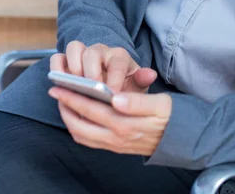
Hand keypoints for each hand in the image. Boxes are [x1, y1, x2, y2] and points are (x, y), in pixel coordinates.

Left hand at [48, 87, 171, 155]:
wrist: (179, 138)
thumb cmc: (169, 115)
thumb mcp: (160, 104)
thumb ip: (138, 101)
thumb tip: (115, 98)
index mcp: (125, 124)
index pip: (92, 109)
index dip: (73, 97)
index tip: (60, 86)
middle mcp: (116, 137)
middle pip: (81, 123)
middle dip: (65, 106)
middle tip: (55, 91)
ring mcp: (114, 144)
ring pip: (82, 134)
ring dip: (69, 118)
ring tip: (63, 102)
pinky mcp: (115, 147)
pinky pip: (89, 141)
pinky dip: (78, 128)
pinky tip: (76, 117)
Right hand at [50, 41, 156, 93]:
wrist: (112, 88)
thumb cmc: (124, 88)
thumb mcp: (137, 87)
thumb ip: (142, 81)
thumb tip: (150, 74)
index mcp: (119, 56)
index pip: (117, 61)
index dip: (114, 77)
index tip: (112, 94)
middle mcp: (100, 51)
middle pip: (93, 51)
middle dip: (91, 72)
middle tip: (91, 90)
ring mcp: (82, 54)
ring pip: (74, 48)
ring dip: (72, 67)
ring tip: (74, 87)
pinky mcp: (66, 62)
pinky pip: (58, 58)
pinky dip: (57, 70)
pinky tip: (60, 87)